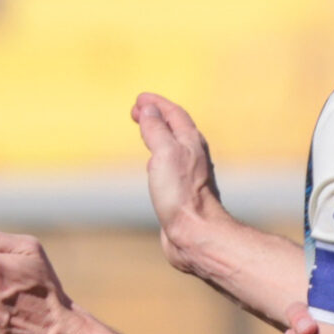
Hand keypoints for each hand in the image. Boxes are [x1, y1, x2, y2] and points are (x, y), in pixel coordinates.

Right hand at [132, 91, 221, 269]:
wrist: (195, 234)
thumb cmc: (181, 194)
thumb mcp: (165, 152)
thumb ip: (156, 129)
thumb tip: (150, 110)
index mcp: (191, 142)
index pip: (173, 113)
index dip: (156, 103)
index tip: (139, 100)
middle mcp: (193, 156)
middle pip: (175, 128)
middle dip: (156, 116)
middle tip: (138, 112)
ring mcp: (189, 175)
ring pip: (173, 147)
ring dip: (158, 136)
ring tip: (145, 131)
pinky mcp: (183, 194)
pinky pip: (170, 167)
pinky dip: (159, 158)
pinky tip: (153, 166)